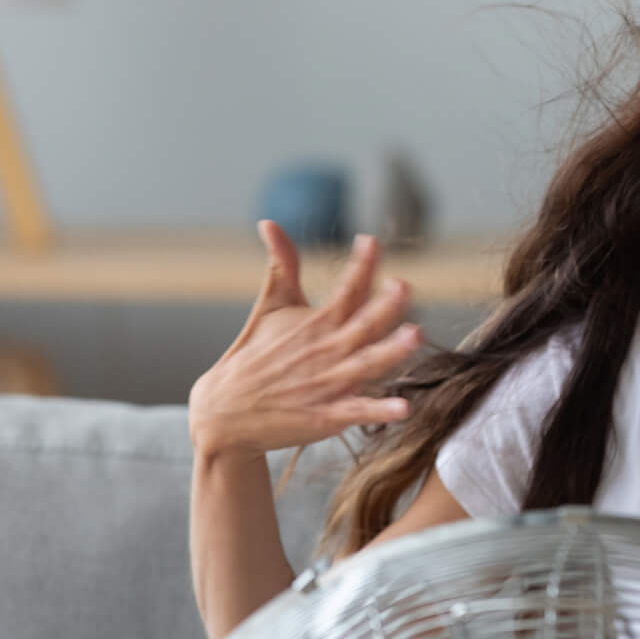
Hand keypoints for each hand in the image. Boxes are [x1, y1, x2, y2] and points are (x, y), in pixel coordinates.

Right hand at [188, 222, 423, 458]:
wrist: (225, 412)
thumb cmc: (253, 355)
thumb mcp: (269, 306)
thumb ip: (281, 266)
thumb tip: (269, 222)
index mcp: (318, 321)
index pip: (345, 288)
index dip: (360, 265)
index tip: (371, 241)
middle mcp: (326, 349)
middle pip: (362, 323)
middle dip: (384, 305)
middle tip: (402, 286)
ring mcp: (327, 383)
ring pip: (366, 364)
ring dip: (390, 351)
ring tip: (415, 335)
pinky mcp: (326, 416)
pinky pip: (358, 411)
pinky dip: (379, 410)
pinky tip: (403, 407)